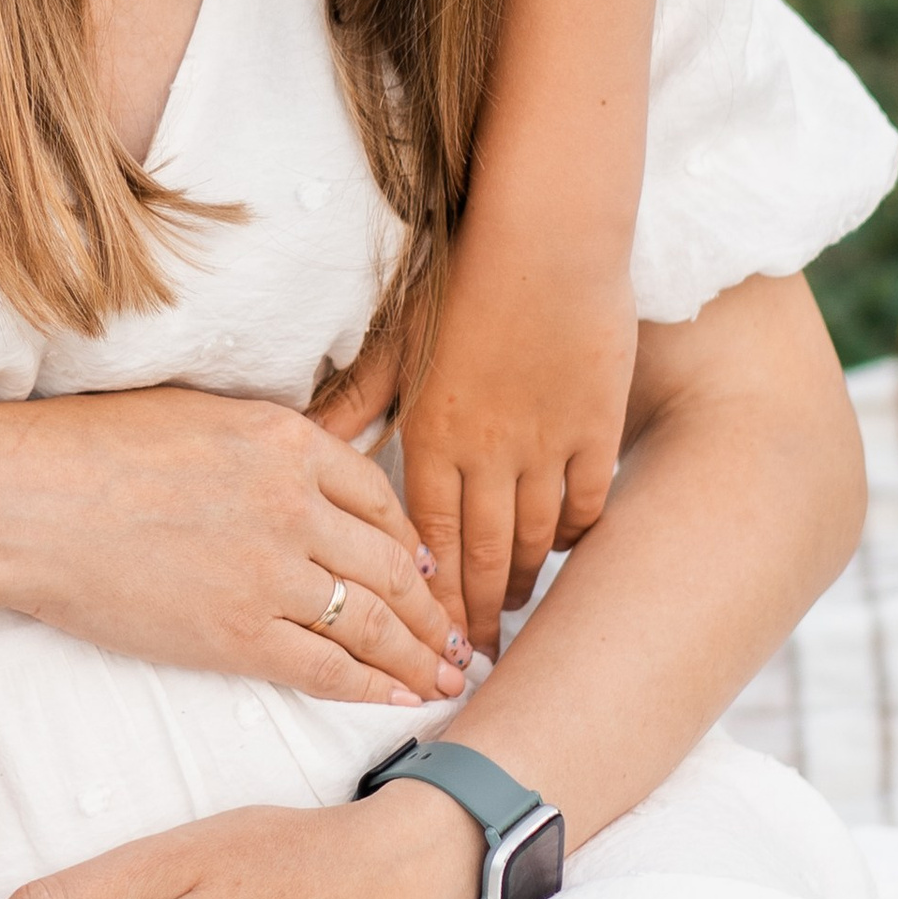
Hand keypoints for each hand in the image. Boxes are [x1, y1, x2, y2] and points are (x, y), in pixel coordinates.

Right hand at [0, 388, 463, 706]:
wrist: (25, 503)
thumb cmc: (90, 451)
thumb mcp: (197, 415)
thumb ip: (263, 443)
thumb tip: (307, 468)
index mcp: (286, 440)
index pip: (380, 500)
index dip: (415, 544)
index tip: (431, 573)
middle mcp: (293, 504)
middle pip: (395, 566)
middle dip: (436, 611)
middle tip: (463, 640)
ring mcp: (269, 573)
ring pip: (373, 621)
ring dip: (418, 655)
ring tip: (446, 678)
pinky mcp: (235, 634)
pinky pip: (327, 667)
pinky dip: (371, 686)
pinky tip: (396, 698)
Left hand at [326, 224, 637, 655]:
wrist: (546, 240)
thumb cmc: (461, 283)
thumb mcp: (394, 343)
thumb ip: (352, 402)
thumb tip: (300, 439)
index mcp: (432, 437)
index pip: (427, 543)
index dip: (427, 599)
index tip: (426, 637)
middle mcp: (489, 454)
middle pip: (481, 556)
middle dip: (473, 615)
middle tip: (473, 658)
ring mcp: (548, 446)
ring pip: (534, 538)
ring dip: (521, 581)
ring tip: (512, 610)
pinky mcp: (597, 430)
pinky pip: (586, 503)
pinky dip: (575, 534)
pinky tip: (565, 551)